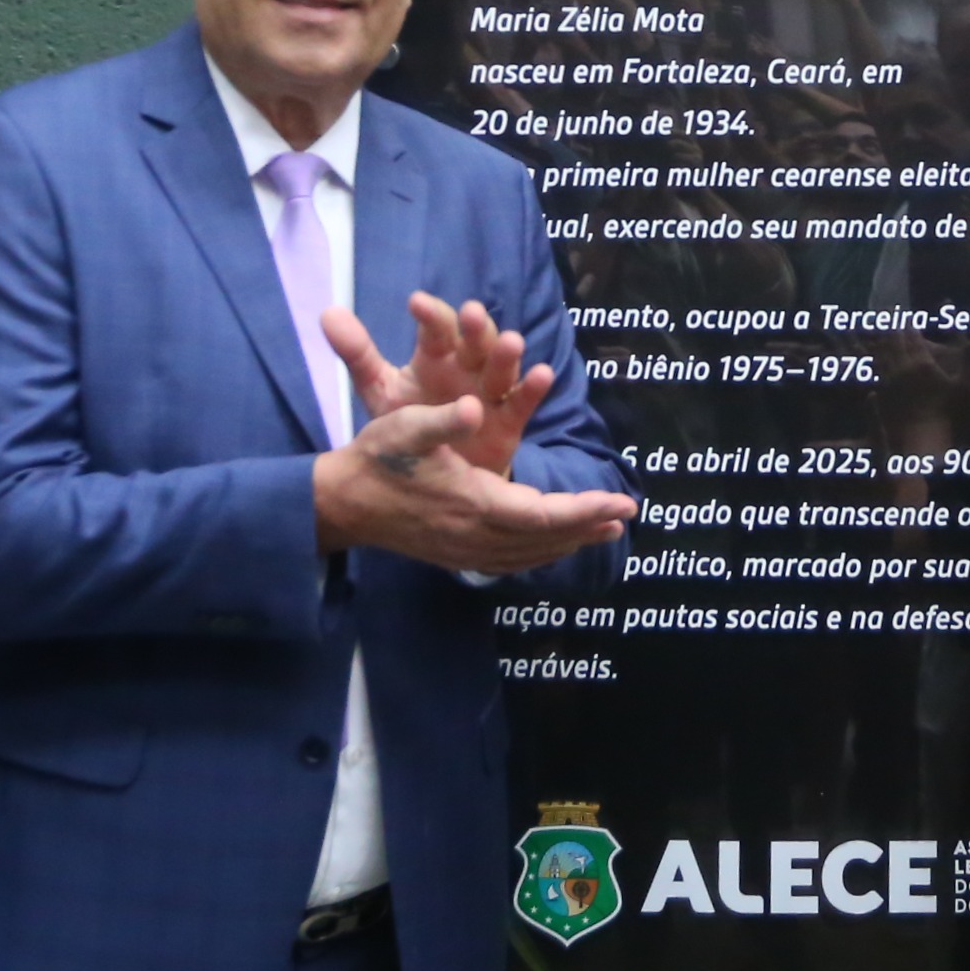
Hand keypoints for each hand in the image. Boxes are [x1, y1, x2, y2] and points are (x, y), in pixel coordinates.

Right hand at [311, 394, 636, 574]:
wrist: (342, 503)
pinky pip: (511, 561)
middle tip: (626, 514)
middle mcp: (474, 535)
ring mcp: (465, 551)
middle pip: (546, 539)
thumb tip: (477, 409)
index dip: (585, 510)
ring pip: (531, 554)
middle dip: (589, 525)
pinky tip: (554, 544)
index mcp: (472, 502)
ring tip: (604, 528)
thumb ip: (443, 420)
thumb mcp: (405, 428)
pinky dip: (540, 553)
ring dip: (570, 542)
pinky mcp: (456, 556)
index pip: (544, 515)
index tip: (621, 502)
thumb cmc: (376, 459)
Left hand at [325, 293, 551, 477]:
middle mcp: (466, 368)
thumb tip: (327, 312)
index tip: (417, 303)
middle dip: (475, 328)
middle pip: (474, 342)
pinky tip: (542, 375)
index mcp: (434, 357)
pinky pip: (523, 401)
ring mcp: (490, 391)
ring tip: (512, 341)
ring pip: (501, 367)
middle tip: (472, 313)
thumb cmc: (409, 423)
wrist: (432, 474)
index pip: (435, 330)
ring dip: (507, 354)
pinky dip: (534, 388)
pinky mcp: (509, 420)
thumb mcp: (381, 389)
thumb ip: (359, 354)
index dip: (429, 316)